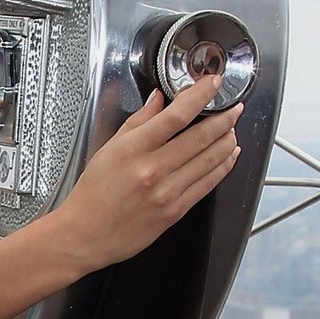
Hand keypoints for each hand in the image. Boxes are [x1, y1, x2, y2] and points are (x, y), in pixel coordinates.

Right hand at [52, 75, 240, 273]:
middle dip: (224, 118)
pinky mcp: (176, 211)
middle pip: (201, 136)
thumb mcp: (108, 149)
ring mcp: (167, 192)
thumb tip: (159, 99)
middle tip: (233, 108)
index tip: (212, 83)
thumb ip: (138, 121)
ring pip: (210, 159)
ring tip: (233, 128)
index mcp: (132, 150)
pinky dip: (223, 166)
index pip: (176, 115)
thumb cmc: (92, 194)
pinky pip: (208, 184)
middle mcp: (152, 170)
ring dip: (228, 140)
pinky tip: (228, 155)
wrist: (86, 234)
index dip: (201, 95)